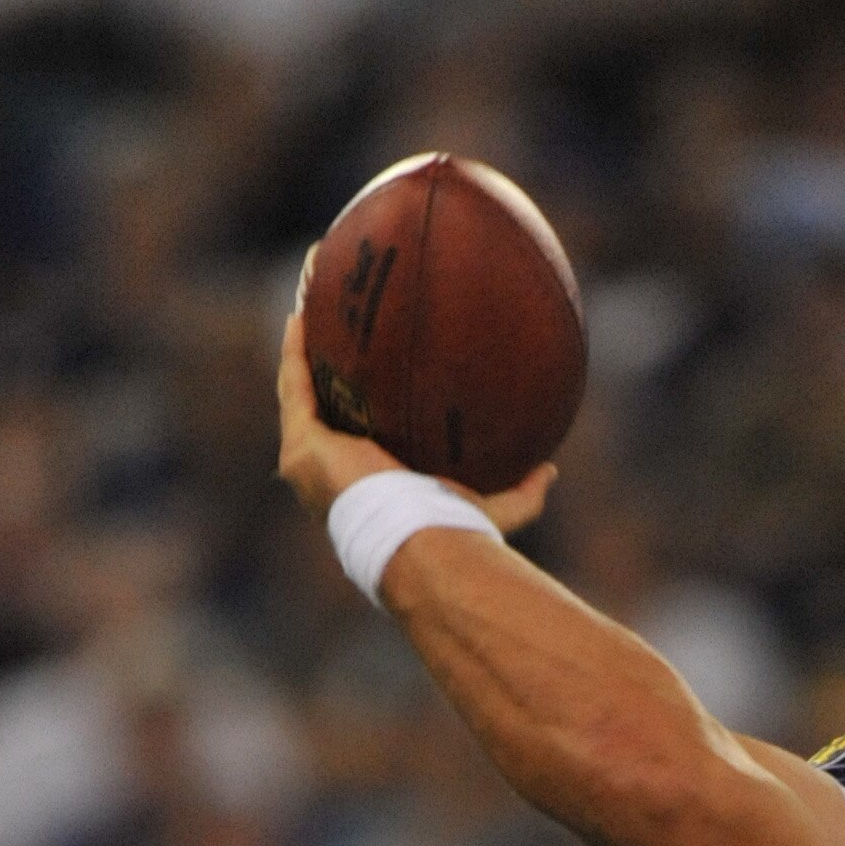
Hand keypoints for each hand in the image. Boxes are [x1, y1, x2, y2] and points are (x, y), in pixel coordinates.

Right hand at [275, 298, 557, 536]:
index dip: (360, 402)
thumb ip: (521, 493)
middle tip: (334, 326)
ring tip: (309, 306)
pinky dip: (295, 350)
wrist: (418, 539)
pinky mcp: (302, 447)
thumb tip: (550, 470)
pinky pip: (294, 386)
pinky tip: (301, 314)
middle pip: (325, 409)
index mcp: (368, 485)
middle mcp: (333, 475)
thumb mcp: (493, 508)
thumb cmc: (453, 531)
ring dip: (303, 349)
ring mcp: (311, 461)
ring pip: (301, 392)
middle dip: (327, 368)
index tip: (369, 368)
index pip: (359, 437)